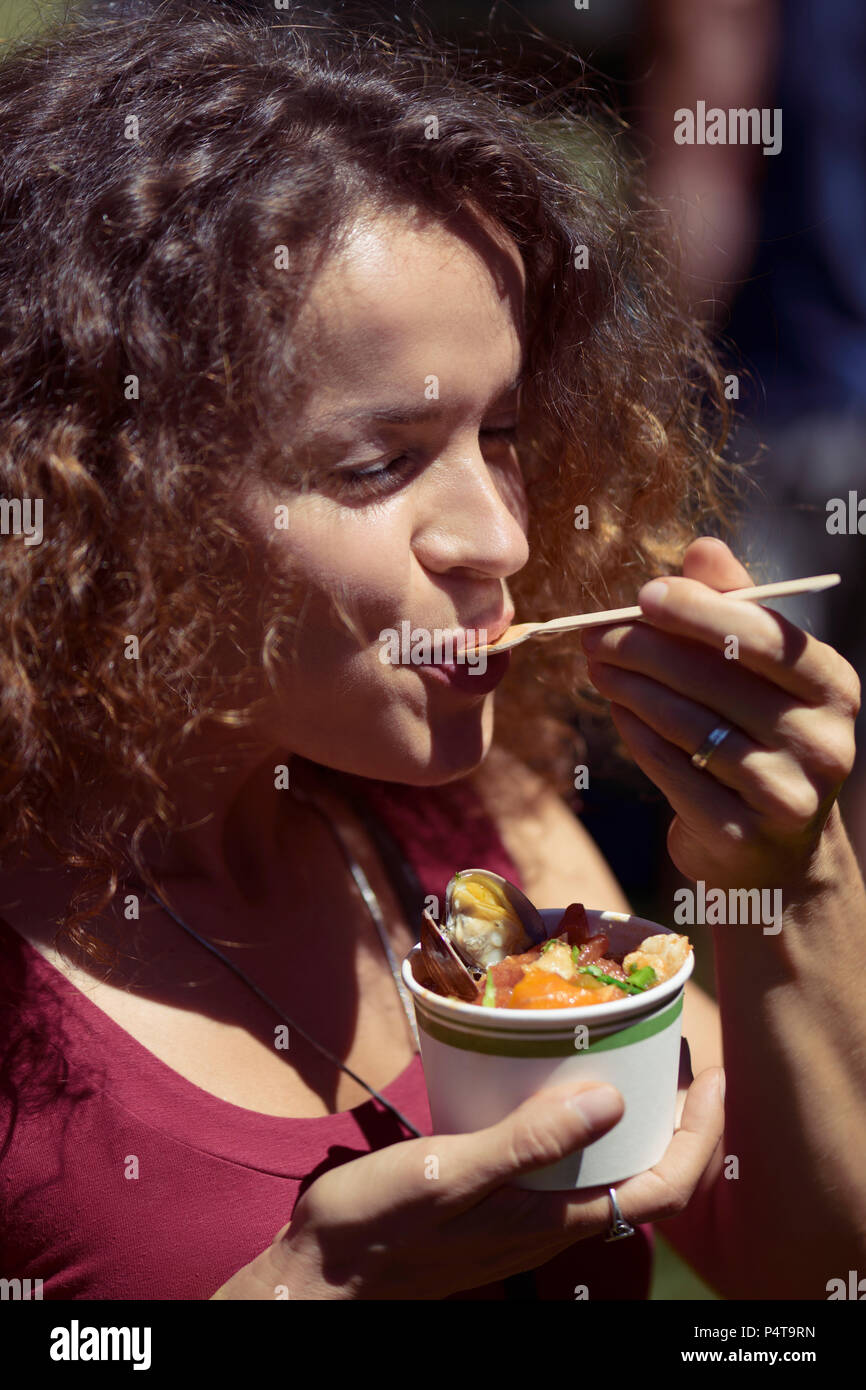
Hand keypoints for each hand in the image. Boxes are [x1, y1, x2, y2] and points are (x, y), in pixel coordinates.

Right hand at [215, 1057, 723, 1299]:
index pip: (663, 1187)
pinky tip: (554, 1085)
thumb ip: (527, 1142)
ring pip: (608, 1171)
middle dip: (679, 1121)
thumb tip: (611, 1101)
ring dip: (635, 1121)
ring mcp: (524, 1215)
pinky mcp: (496, 1202)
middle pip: (647, 1178)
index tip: (711, 1075)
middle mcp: (550, 1221)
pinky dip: (581, 1123)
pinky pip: (563, 1164)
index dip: (700, 1134)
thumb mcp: (451, 1173)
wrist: (324, 1274)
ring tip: (632, 1061)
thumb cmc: (380, 1227)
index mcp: (553, 1218)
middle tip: (678, 1057)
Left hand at [580, 537, 859, 889]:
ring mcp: (785, 791)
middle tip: (595, 636)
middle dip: (644, 649)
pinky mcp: (742, 832)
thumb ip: (736, 609)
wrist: (777, 855)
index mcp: (832, 687)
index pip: (762, 636)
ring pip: (687, 723)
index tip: (644, 595)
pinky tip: (619, 712)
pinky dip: (637, 735)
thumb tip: (702, 548)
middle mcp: (822, 740)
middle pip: (715, 679)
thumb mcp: (761, 675)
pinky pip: (672, 769)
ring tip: (598, 668)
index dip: (698, 611)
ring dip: (630, 689)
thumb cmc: (761, 738)